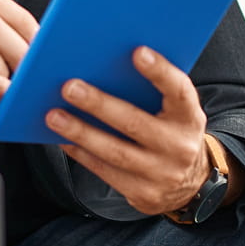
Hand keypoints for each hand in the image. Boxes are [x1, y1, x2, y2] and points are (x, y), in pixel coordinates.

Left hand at [45, 46, 213, 215]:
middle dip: (99, 104)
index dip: (160, 72)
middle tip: (69, 87)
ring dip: (80, 132)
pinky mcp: (143, 193)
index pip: (179, 91)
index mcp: (189, 116)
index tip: (138, 52)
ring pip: (115, 151)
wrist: (191, 182)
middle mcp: (179, 146)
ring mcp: (161, 173)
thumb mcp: (174, 110)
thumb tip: (104, 61)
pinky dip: (80, 153)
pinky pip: (104, 171)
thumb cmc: (171, 130)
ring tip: (53, 115)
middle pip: (135, 123)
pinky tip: (61, 138)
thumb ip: (151, 89)